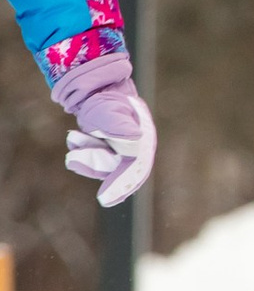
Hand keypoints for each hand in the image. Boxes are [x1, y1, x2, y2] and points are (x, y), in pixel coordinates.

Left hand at [50, 54, 156, 208]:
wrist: (97, 91)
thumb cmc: (106, 101)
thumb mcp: (110, 112)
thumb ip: (119, 125)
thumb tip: (135, 137)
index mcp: (142, 141)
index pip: (135, 169)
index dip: (122, 185)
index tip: (104, 199)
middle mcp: (136, 150)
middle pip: (118, 173)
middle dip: (95, 167)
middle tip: (74, 160)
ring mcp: (123, 153)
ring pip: (104, 170)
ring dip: (86, 158)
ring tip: (75, 136)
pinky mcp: (110, 154)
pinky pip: (95, 166)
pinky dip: (82, 156)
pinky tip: (78, 140)